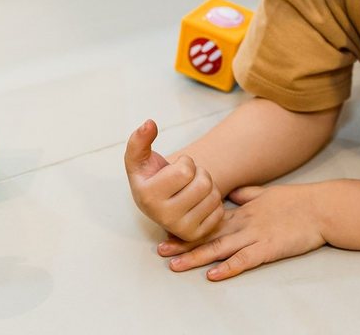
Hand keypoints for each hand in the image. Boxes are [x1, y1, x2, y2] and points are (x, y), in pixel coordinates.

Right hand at [124, 119, 224, 241]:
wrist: (161, 201)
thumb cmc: (152, 176)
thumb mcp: (140, 158)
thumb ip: (140, 139)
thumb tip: (149, 123)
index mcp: (147, 197)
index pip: (185, 170)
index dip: (186, 163)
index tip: (175, 169)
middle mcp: (163, 217)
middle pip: (203, 182)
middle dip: (198, 173)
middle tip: (186, 179)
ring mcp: (181, 229)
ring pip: (214, 195)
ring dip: (207, 186)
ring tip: (192, 189)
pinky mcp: (197, 235)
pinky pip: (220, 211)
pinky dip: (212, 202)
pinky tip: (198, 203)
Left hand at [158, 184, 326, 280]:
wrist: (321, 207)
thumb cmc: (298, 201)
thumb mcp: (267, 194)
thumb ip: (246, 195)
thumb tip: (229, 194)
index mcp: (244, 211)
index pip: (210, 221)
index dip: (188, 227)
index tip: (168, 231)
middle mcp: (245, 224)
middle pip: (209, 235)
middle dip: (184, 243)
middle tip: (160, 250)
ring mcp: (256, 236)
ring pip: (220, 248)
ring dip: (197, 257)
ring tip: (176, 264)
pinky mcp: (269, 248)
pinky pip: (245, 260)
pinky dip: (228, 267)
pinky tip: (213, 275)